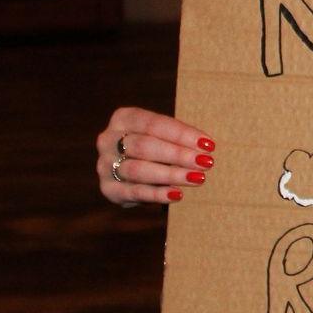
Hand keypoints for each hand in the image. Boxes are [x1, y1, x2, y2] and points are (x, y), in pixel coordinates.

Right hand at [97, 107, 215, 206]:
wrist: (130, 172)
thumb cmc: (154, 147)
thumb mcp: (162, 136)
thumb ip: (178, 139)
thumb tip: (206, 147)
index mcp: (123, 118)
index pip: (154, 124)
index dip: (182, 134)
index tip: (208, 144)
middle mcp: (108, 139)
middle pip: (145, 146)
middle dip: (178, 155)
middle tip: (206, 162)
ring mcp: (105, 165)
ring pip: (138, 170)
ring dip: (171, 174)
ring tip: (197, 178)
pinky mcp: (108, 189)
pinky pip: (134, 192)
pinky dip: (157, 194)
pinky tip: (177, 194)